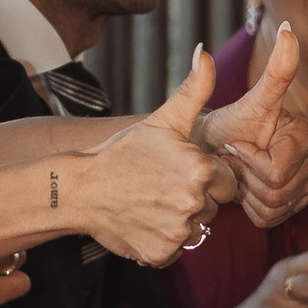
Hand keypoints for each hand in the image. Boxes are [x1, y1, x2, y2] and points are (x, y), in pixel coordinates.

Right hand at [72, 47, 230, 265]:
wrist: (80, 188)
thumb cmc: (124, 152)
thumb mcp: (162, 120)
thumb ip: (195, 88)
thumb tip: (207, 53)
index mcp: (200, 169)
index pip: (227, 182)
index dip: (206, 175)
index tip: (179, 170)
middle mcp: (193, 204)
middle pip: (215, 208)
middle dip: (196, 198)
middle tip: (163, 186)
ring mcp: (177, 233)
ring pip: (198, 230)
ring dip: (181, 220)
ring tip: (153, 202)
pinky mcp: (162, 255)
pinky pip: (178, 250)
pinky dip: (164, 240)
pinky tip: (145, 221)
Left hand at [196, 22, 307, 229]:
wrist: (213, 151)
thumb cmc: (228, 125)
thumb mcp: (250, 101)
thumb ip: (276, 70)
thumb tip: (289, 29)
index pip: (277, 169)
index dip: (248, 159)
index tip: (236, 143)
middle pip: (278, 190)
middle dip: (247, 176)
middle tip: (236, 159)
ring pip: (275, 206)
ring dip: (247, 192)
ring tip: (240, 171)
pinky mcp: (297, 205)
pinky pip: (271, 219)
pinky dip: (250, 208)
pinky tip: (246, 188)